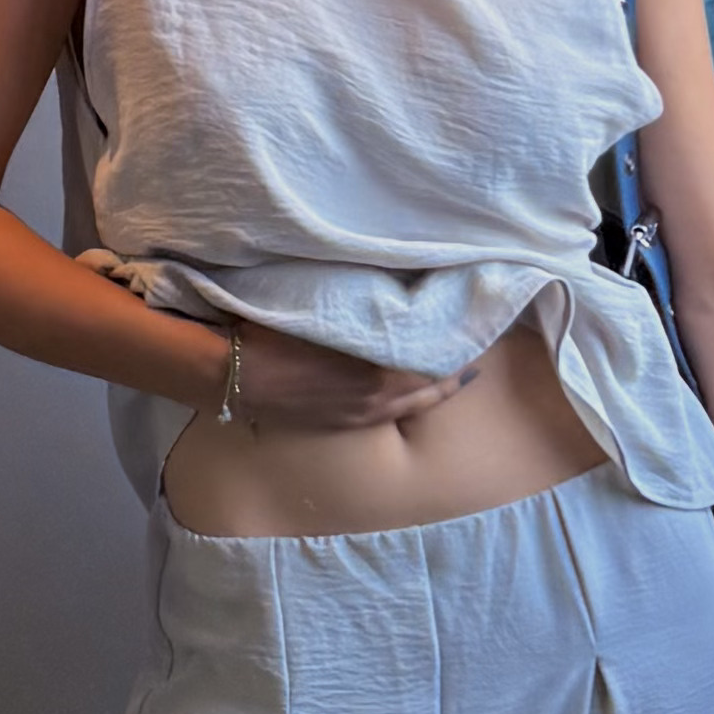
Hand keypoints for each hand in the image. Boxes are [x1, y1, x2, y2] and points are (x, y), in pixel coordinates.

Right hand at [228, 325, 482, 430]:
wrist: (232, 372)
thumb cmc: (273, 330)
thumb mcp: (326, 307)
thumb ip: (369, 304)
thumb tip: (401, 290)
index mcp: (379, 367)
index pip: (438, 353)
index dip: (461, 335)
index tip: (478, 315)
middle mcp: (380, 396)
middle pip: (436, 380)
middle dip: (460, 362)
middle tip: (481, 340)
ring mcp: (364, 414)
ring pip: (421, 400)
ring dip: (444, 384)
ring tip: (465, 370)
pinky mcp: (348, 423)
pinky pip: (399, 414)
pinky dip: (420, 399)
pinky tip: (426, 393)